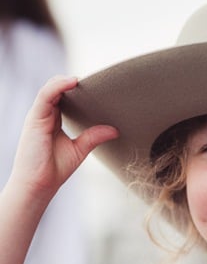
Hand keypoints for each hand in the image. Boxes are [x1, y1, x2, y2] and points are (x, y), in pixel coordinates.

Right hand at [8, 76, 118, 201]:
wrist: (39, 184)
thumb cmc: (54, 169)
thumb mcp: (79, 149)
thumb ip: (94, 136)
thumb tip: (115, 130)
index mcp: (53, 120)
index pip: (63, 97)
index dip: (76, 90)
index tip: (96, 86)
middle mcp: (44, 115)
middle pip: (57, 90)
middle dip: (72, 83)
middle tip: (95, 80)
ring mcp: (38, 116)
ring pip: (51, 88)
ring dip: (66, 80)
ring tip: (83, 78)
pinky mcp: (35, 118)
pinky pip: (46, 95)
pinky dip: (59, 86)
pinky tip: (73, 82)